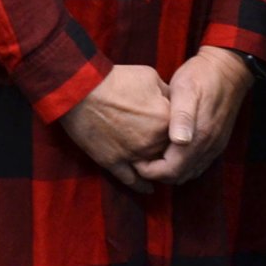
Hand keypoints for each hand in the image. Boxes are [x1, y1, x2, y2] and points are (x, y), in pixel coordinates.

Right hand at [59, 64, 171, 189]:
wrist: (82, 89)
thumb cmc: (116, 79)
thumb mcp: (150, 77)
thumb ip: (168, 93)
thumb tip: (174, 103)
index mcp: (166, 120)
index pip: (183, 133)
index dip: (179, 130)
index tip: (174, 127)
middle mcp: (153, 142)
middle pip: (169, 152)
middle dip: (169, 149)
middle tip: (168, 147)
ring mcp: (133, 155)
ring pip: (153, 168)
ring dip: (157, 168)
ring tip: (161, 169)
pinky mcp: (114, 162)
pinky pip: (132, 180)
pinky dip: (141, 186)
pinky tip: (149, 189)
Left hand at [133, 48, 253, 185]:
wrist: (228, 68)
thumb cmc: (200, 76)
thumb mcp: (185, 89)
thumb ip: (182, 116)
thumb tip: (179, 141)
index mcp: (199, 136)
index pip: (171, 170)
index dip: (150, 171)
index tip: (135, 159)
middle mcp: (209, 147)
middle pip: (179, 176)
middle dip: (157, 173)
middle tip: (139, 158)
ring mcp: (214, 146)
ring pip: (189, 172)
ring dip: (169, 170)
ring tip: (152, 155)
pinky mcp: (217, 143)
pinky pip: (198, 164)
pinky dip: (182, 165)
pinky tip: (170, 151)